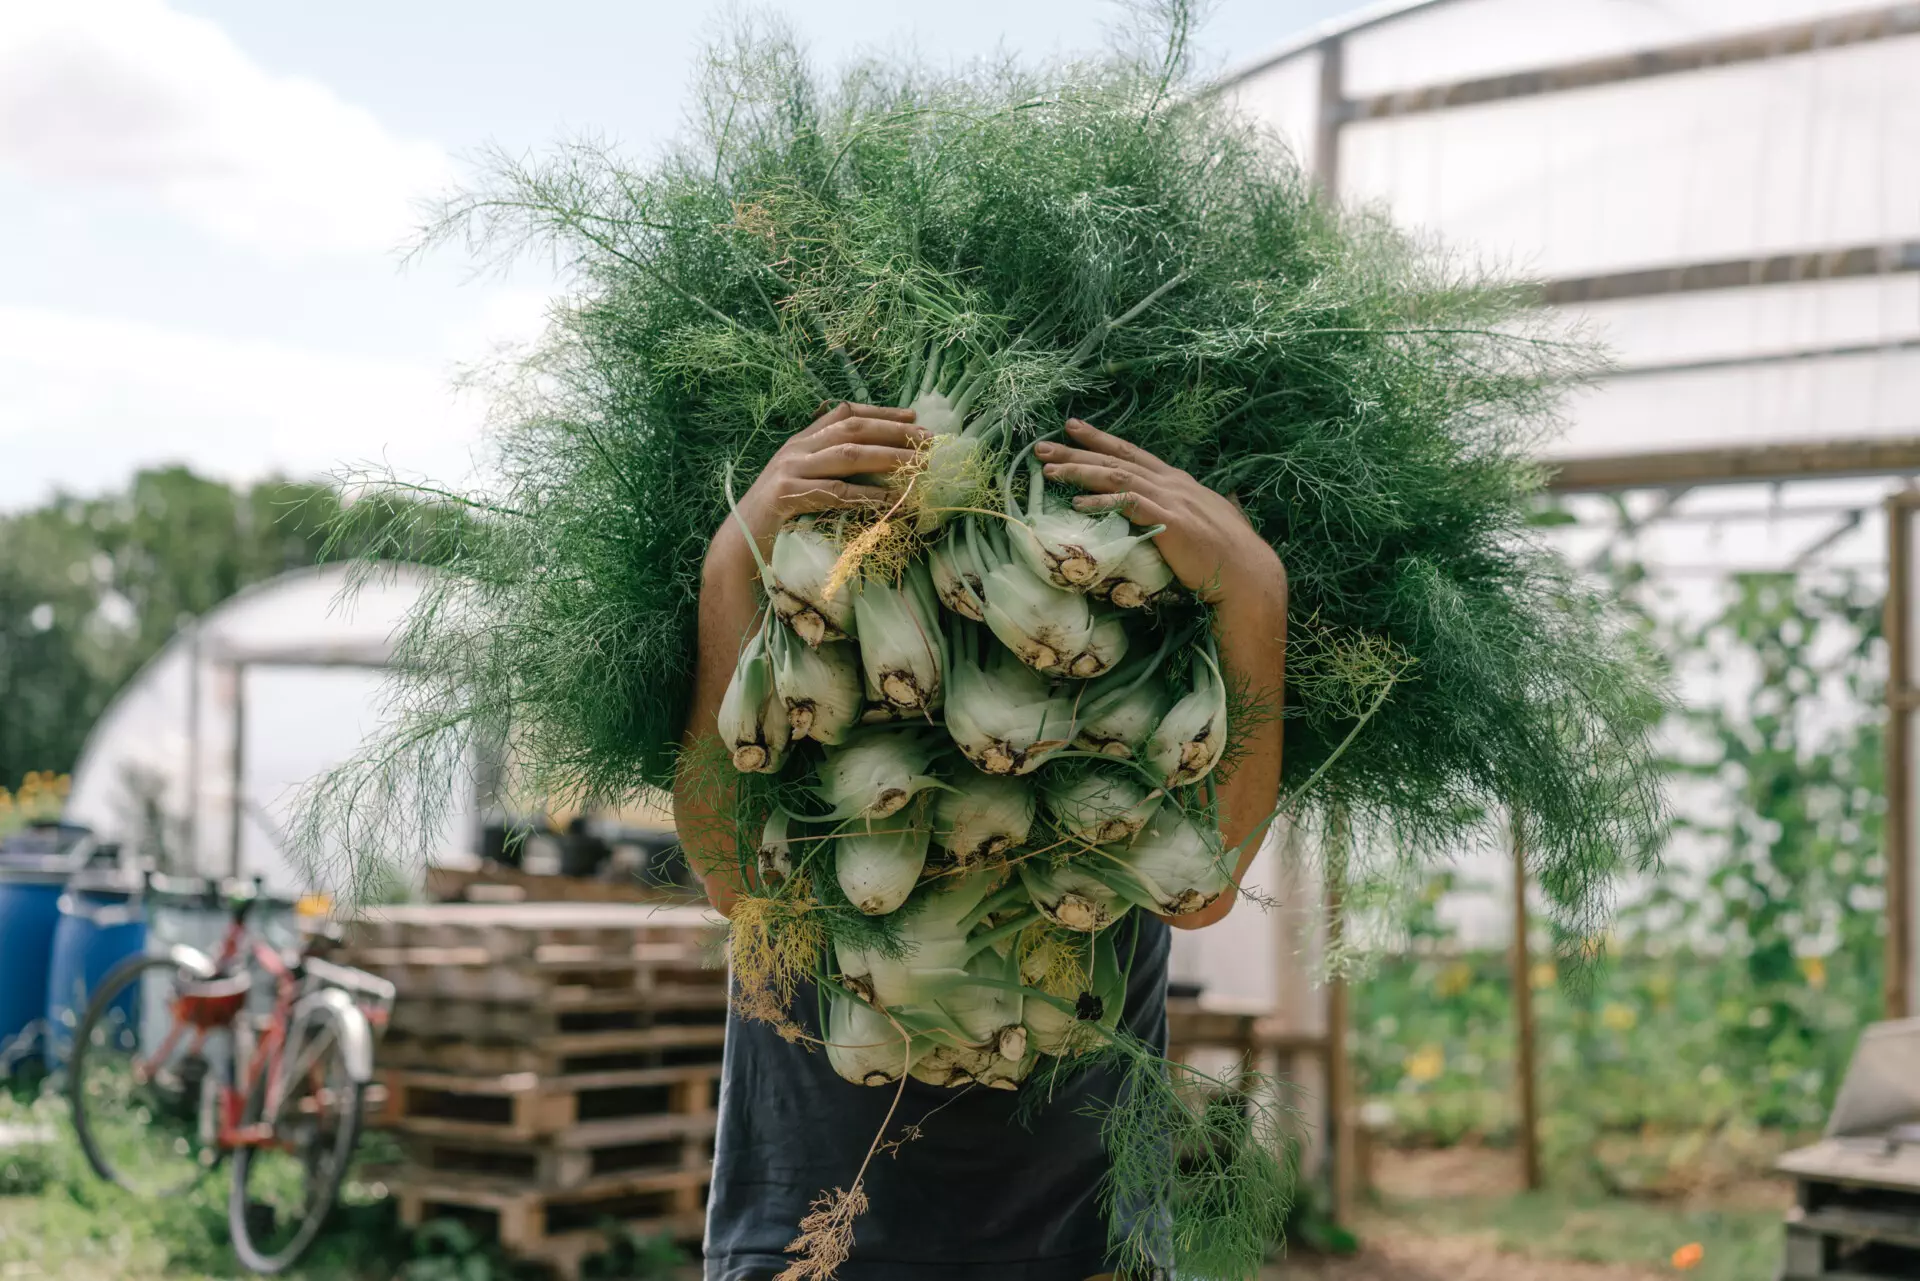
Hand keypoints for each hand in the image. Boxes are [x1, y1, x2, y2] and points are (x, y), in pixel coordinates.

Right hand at [719, 402, 925, 563]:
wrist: (740, 540)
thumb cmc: (777, 515)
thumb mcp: (802, 481)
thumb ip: (827, 466)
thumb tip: (874, 463)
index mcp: (800, 441)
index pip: (844, 414)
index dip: (880, 412)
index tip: (913, 416)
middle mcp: (796, 449)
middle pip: (852, 430)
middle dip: (893, 432)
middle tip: (927, 439)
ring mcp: (790, 470)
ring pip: (847, 455)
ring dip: (887, 458)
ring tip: (918, 464)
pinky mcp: (787, 495)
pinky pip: (835, 492)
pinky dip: (865, 495)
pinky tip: (889, 500)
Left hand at [1035, 418, 1283, 604]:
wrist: (1249, 575)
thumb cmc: (1232, 554)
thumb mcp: (1217, 520)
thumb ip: (1209, 508)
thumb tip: (1226, 500)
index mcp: (1178, 481)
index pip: (1132, 454)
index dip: (1101, 439)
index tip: (1073, 428)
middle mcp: (1172, 483)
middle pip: (1116, 460)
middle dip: (1077, 450)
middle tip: (1042, 446)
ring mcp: (1170, 500)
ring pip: (1117, 477)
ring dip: (1080, 472)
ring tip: (1049, 470)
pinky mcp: (1168, 522)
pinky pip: (1128, 505)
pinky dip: (1101, 502)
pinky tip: (1076, 503)